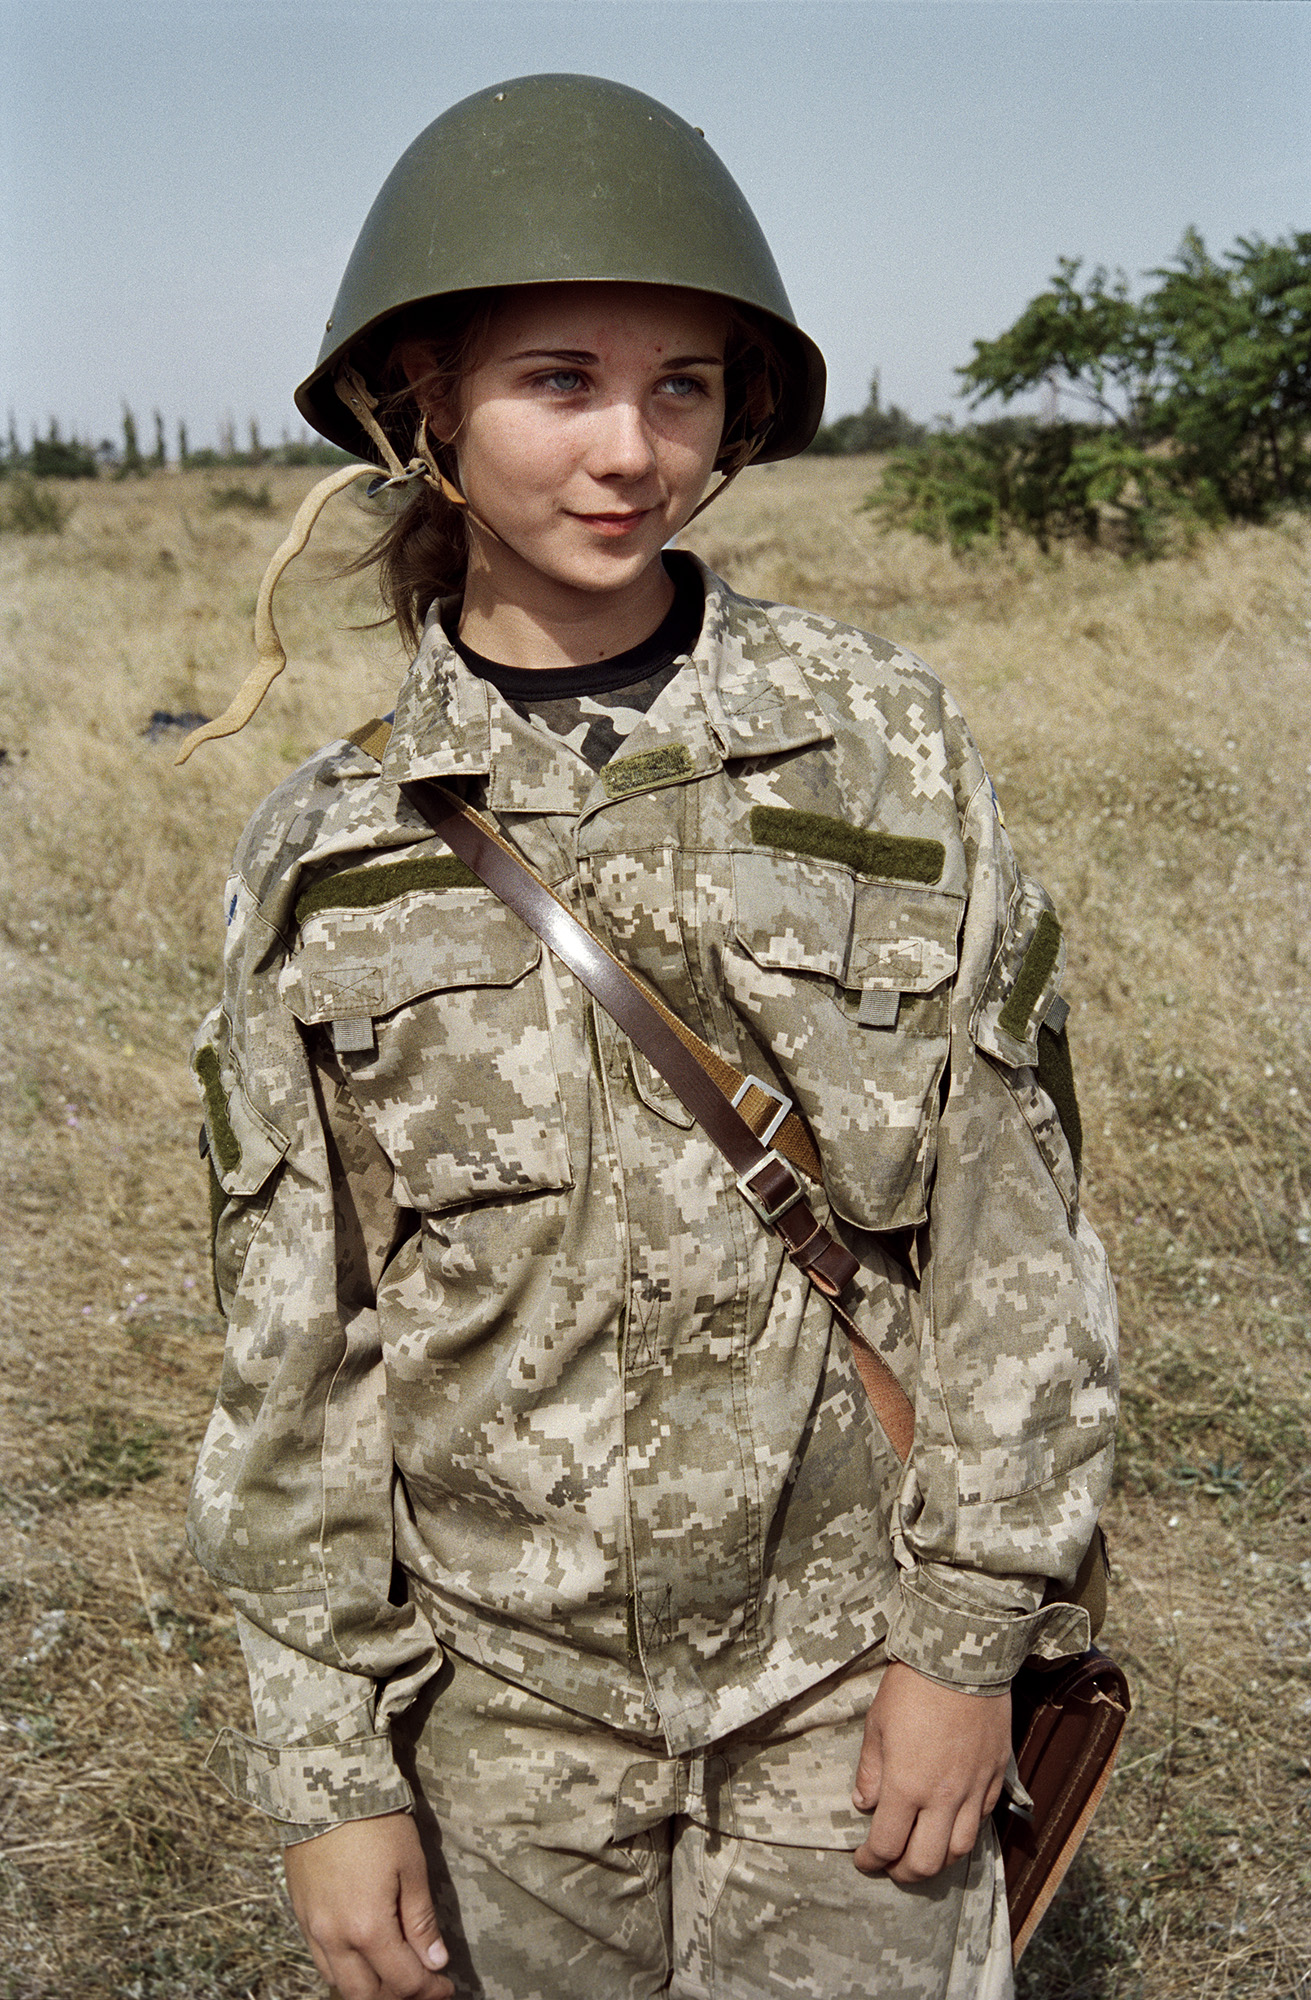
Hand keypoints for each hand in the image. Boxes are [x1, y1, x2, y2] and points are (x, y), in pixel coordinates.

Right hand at [283, 1810, 453, 1999]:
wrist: (325, 1790)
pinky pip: (322, 1961)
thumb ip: (421, 1920)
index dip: (429, 1990)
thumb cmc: (375, 1824)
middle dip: (399, 1996)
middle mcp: (336, 1939)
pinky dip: (345, 1970)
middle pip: (368, 1994)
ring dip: (370, 1987)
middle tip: (424, 1986)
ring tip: (395, 1974)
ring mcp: (314, 1930)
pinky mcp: (301, 1916)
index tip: (447, 1985)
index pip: (403, 1982)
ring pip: (340, 1984)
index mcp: (368, 1929)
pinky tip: (364, 1956)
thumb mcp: (411, 1867)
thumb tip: (435, 1960)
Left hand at [851, 1661, 1009, 1883]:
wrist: (961, 1659)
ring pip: (959, 1850)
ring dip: (938, 1862)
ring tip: (922, 1854)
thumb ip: (870, 1771)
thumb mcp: (877, 1725)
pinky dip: (964, 1833)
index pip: (887, 1845)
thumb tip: (864, 1803)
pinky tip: (950, 1825)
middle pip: (926, 1862)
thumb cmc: (913, 1687)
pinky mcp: (995, 1777)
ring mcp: (974, 1790)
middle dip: (903, 1873)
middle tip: (890, 1866)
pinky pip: (982, 1820)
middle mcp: (943, 1798)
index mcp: (907, 1786)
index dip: (871, 1860)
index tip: (863, 1860)